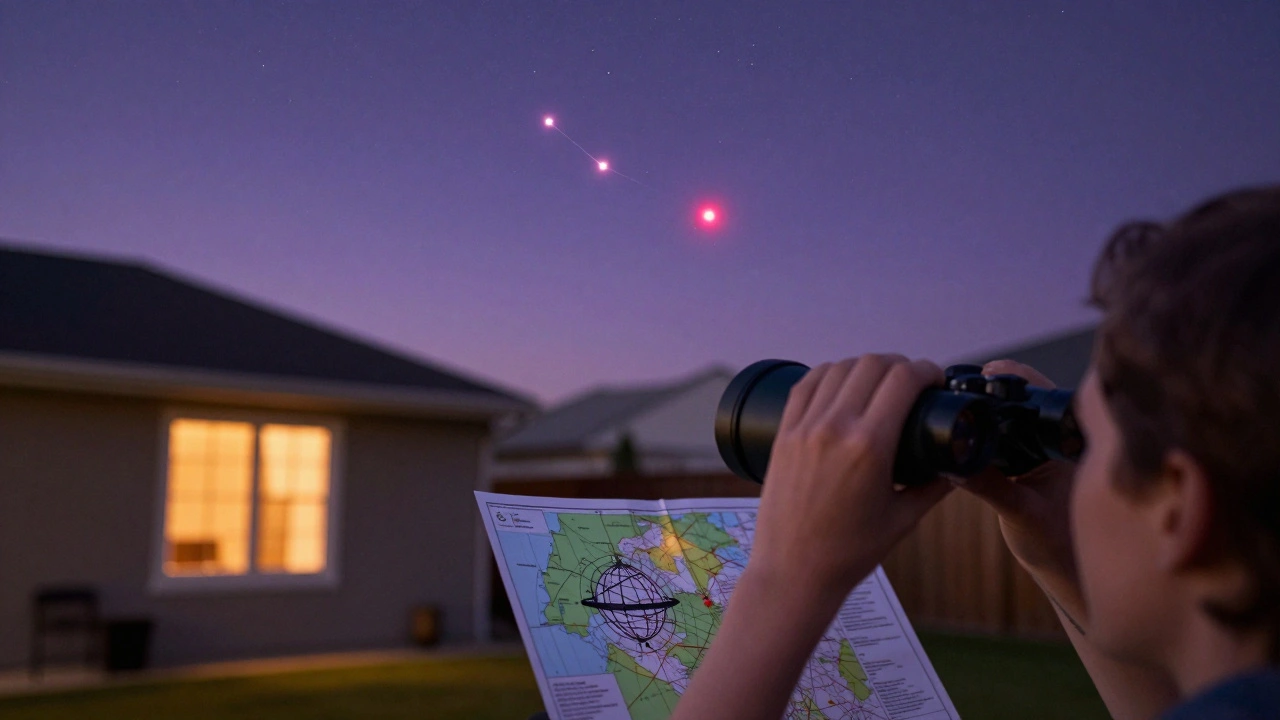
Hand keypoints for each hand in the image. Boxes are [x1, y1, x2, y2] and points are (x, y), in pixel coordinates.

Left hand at [749, 354, 954, 603]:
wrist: (793, 571)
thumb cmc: (850, 552)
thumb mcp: (904, 518)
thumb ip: (935, 485)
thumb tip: (957, 463)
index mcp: (870, 446)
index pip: (903, 379)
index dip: (927, 370)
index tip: (936, 379)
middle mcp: (835, 428)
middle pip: (873, 364)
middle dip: (900, 365)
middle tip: (913, 381)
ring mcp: (804, 428)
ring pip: (839, 368)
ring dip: (865, 366)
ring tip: (880, 382)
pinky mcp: (784, 434)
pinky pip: (806, 385)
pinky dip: (829, 374)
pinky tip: (841, 381)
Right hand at [951, 360, 1079, 603]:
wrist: (1065, 570)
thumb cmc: (1057, 545)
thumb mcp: (1020, 513)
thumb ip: (990, 486)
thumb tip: (954, 463)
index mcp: (1066, 443)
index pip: (1040, 393)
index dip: (1012, 376)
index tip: (985, 372)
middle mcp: (1055, 440)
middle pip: (1021, 395)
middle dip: (991, 387)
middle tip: (962, 384)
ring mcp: (1039, 449)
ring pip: (1010, 413)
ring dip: (986, 407)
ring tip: (958, 401)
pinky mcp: (1022, 461)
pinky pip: (1001, 432)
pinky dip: (983, 429)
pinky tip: (963, 432)